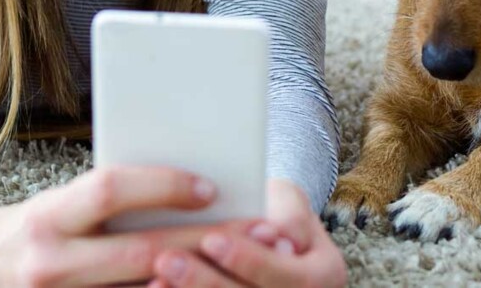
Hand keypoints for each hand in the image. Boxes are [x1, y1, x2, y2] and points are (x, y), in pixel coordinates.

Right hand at [0, 165, 249, 285]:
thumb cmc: (39, 230)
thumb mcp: (63, 205)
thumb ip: (112, 201)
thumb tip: (193, 186)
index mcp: (49, 218)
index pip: (111, 190)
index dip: (163, 186)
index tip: (212, 187)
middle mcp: (50, 264)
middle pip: (141, 251)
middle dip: (207, 241)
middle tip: (262, 232)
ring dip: (202, 281)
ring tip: (251, 269)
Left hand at [147, 179, 346, 287]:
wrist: (273, 239)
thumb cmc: (276, 211)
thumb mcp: (289, 200)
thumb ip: (287, 211)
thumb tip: (280, 235)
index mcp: (325, 275)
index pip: (288, 276)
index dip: (249, 260)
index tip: (211, 239)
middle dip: (209, 283)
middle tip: (167, 259)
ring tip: (155, 279)